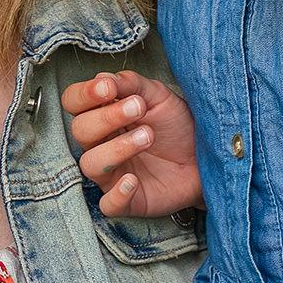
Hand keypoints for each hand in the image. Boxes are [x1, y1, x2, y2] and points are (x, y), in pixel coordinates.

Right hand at [62, 69, 203, 218]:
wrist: (208, 155)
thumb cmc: (178, 126)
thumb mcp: (159, 96)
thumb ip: (131, 84)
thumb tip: (102, 78)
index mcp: (104, 114)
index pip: (73, 102)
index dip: (84, 95)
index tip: (109, 88)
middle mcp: (101, 143)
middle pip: (80, 131)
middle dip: (106, 117)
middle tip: (138, 108)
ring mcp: (112, 173)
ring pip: (90, 164)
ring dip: (116, 148)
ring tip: (147, 136)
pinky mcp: (128, 200)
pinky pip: (108, 204)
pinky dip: (117, 194)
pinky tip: (134, 180)